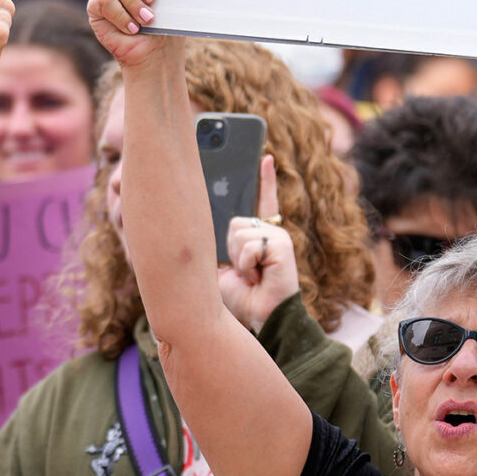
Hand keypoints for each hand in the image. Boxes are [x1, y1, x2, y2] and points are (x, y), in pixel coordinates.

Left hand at [217, 155, 298, 331]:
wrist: (259, 318)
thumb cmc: (239, 297)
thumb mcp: (218, 267)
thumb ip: (214, 245)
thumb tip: (194, 223)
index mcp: (257, 235)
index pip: (261, 201)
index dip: (265, 179)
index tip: (265, 157)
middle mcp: (270, 232)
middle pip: (234, 221)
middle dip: (229, 248)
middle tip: (242, 271)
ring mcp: (278, 237)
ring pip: (238, 231)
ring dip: (237, 258)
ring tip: (250, 275)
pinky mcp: (282, 245)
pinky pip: (250, 244)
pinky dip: (246, 264)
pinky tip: (258, 276)